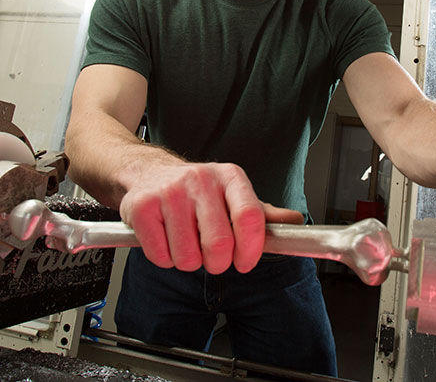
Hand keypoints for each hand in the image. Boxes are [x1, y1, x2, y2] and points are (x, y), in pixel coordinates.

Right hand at [117, 162, 303, 273]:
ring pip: (188, 257)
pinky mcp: (141, 208)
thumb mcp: (233, 195)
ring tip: (185, 241)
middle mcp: (200, 180)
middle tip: (211, 255)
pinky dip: (165, 258)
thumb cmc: (197, 192)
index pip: (250, 217)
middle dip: (217, 262)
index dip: (251, 249)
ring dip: (188, 261)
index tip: (244, 262)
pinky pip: (161, 257)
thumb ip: (263, 214)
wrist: (148, 173)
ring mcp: (169, 192)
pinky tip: (165, 239)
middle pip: (220, 245)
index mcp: (229, 177)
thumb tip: (294, 222)